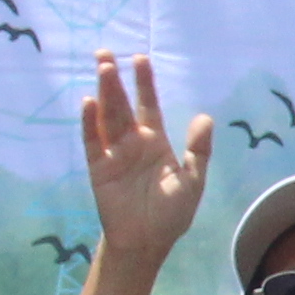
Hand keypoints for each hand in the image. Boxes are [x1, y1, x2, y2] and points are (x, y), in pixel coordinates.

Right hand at [78, 53, 217, 265]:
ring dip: (104, 93)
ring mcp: (113, 154)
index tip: (140, 58)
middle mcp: (132, 143)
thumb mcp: (192, 180)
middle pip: (122, 105)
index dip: (144, 83)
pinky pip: (92, 142)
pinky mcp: (98, 168)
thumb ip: (198, 150)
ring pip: (107, 117)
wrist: (147, 241)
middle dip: (115, 80)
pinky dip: (89, 123)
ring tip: (102, 68)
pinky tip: (89, 102)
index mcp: (155, 142)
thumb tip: (205, 117)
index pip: (148, 105)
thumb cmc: (171, 213)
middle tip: (106, 53)